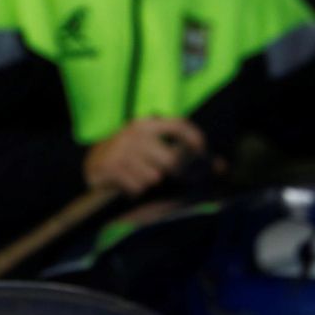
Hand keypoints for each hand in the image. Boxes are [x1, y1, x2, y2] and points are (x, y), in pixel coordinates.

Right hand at [83, 117, 208, 196]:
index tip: (203, 153)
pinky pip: (137, 187)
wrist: (92, 163)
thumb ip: (183, 153)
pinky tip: (130, 185)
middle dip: (179, 174)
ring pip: (154, 178)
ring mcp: (122, 151)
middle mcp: (135, 134)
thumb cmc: (130, 155)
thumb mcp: (152, 146)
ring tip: (143, 179)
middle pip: (172, 161)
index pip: (179, 126)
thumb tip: (223, 167)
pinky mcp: (111, 167)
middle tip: (178, 179)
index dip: (196, 140)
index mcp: (147, 124)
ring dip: (152, 184)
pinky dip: (136, 190)